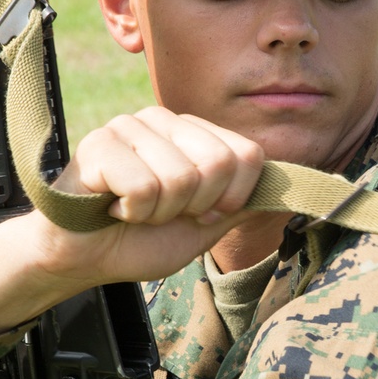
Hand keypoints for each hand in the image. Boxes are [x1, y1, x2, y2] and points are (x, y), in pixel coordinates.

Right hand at [0, 108, 265, 347]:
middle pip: (219, 164)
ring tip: (134, 211)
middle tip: (163, 213)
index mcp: (195, 134)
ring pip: (180, 179)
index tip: (203, 213)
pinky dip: (131, 213)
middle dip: (195, 207)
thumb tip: (294, 190)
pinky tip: (113, 207)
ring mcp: (131, 127)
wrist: (83, 258)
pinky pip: (144, 187)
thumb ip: (243, 204)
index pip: (249, 155)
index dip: (232, 198)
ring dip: (158, 214)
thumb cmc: (140, 239)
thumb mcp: (205, 226)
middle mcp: (166, 120)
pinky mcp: (100, 144)